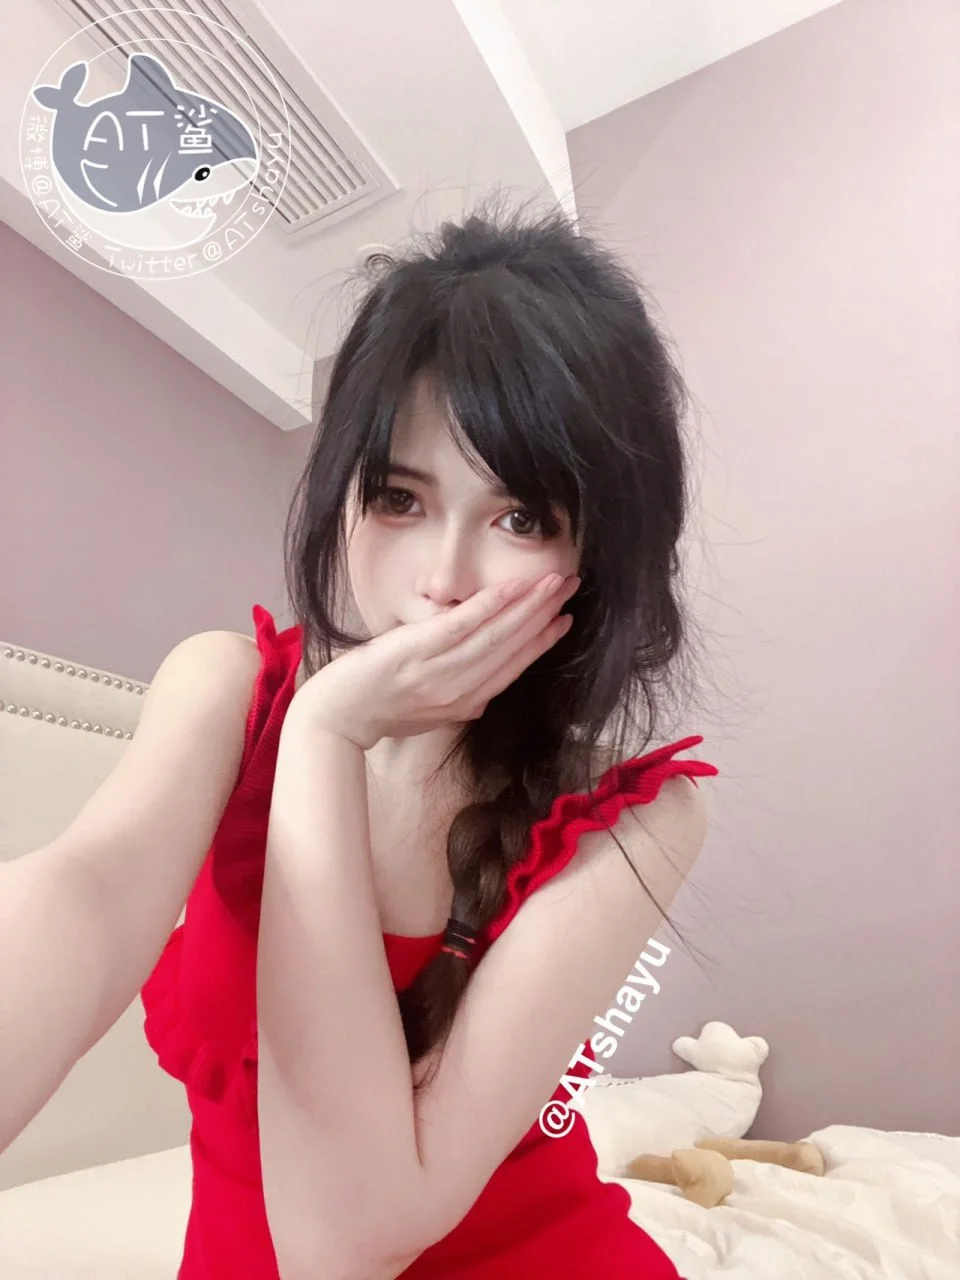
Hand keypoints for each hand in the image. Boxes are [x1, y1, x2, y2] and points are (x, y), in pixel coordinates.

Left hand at [293, 572, 580, 749]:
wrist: (335, 718)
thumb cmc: (376, 713)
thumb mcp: (427, 715)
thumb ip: (458, 702)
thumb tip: (484, 695)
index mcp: (463, 704)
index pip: (512, 668)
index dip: (542, 643)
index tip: (565, 620)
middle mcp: (459, 690)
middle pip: (512, 648)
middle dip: (545, 614)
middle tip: (571, 586)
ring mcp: (439, 671)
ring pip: (496, 635)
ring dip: (530, 605)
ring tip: (554, 581)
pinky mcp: (418, 651)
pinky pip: (463, 625)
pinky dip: (492, 606)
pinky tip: (514, 588)